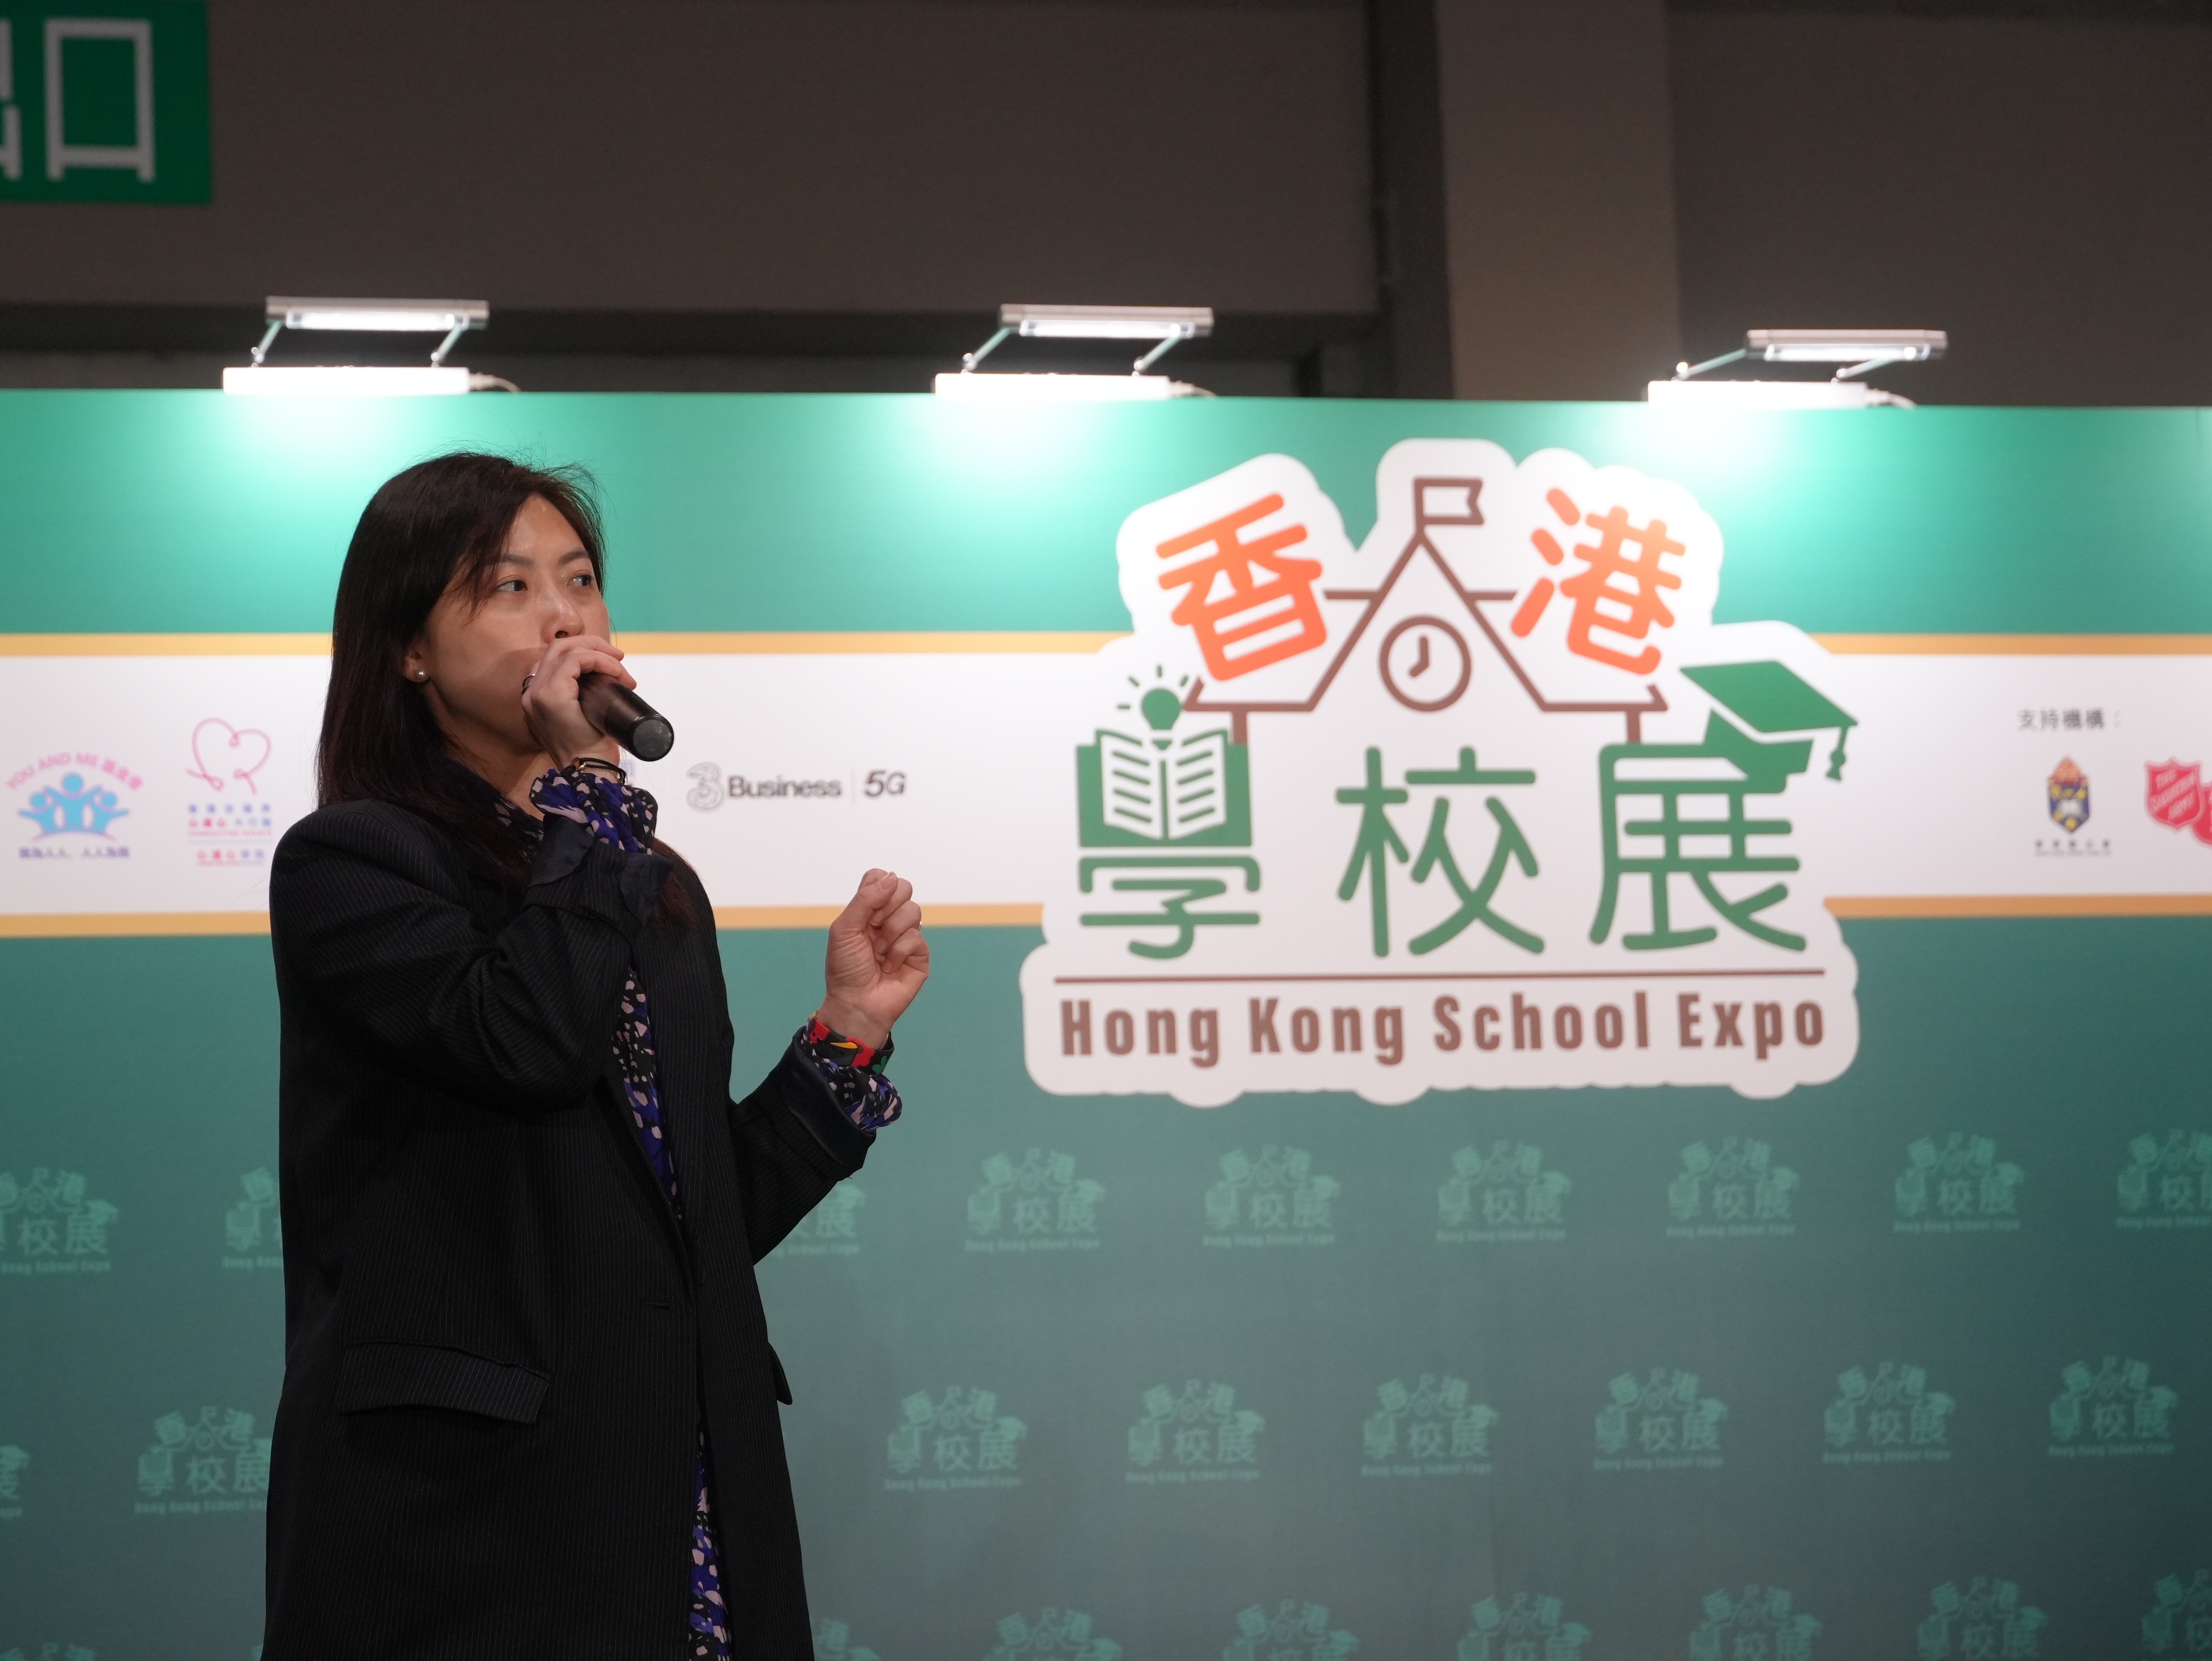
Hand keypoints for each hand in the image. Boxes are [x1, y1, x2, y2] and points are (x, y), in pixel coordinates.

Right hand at [520, 633, 630, 767]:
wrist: (588, 772)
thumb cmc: (591, 750)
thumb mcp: (584, 716)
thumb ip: (580, 697)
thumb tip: (605, 677)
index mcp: (537, 696)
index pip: (555, 659)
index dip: (584, 654)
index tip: (613, 665)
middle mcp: (531, 691)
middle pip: (557, 648)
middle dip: (592, 646)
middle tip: (619, 657)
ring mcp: (537, 692)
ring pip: (565, 650)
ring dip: (599, 653)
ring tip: (621, 667)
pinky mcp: (551, 694)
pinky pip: (575, 661)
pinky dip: (598, 660)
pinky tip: (615, 671)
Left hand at [816, 870, 927, 1047]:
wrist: (856, 1003)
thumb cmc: (845, 968)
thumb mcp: (844, 929)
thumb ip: (865, 899)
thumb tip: (892, 877)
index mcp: (869, 910)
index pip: (882, 878)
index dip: (877, 889)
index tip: (865, 912)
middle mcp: (889, 919)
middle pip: (903, 887)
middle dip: (886, 907)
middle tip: (873, 928)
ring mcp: (906, 935)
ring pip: (913, 910)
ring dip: (891, 933)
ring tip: (879, 952)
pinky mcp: (920, 953)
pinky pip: (916, 936)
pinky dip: (898, 952)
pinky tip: (889, 966)